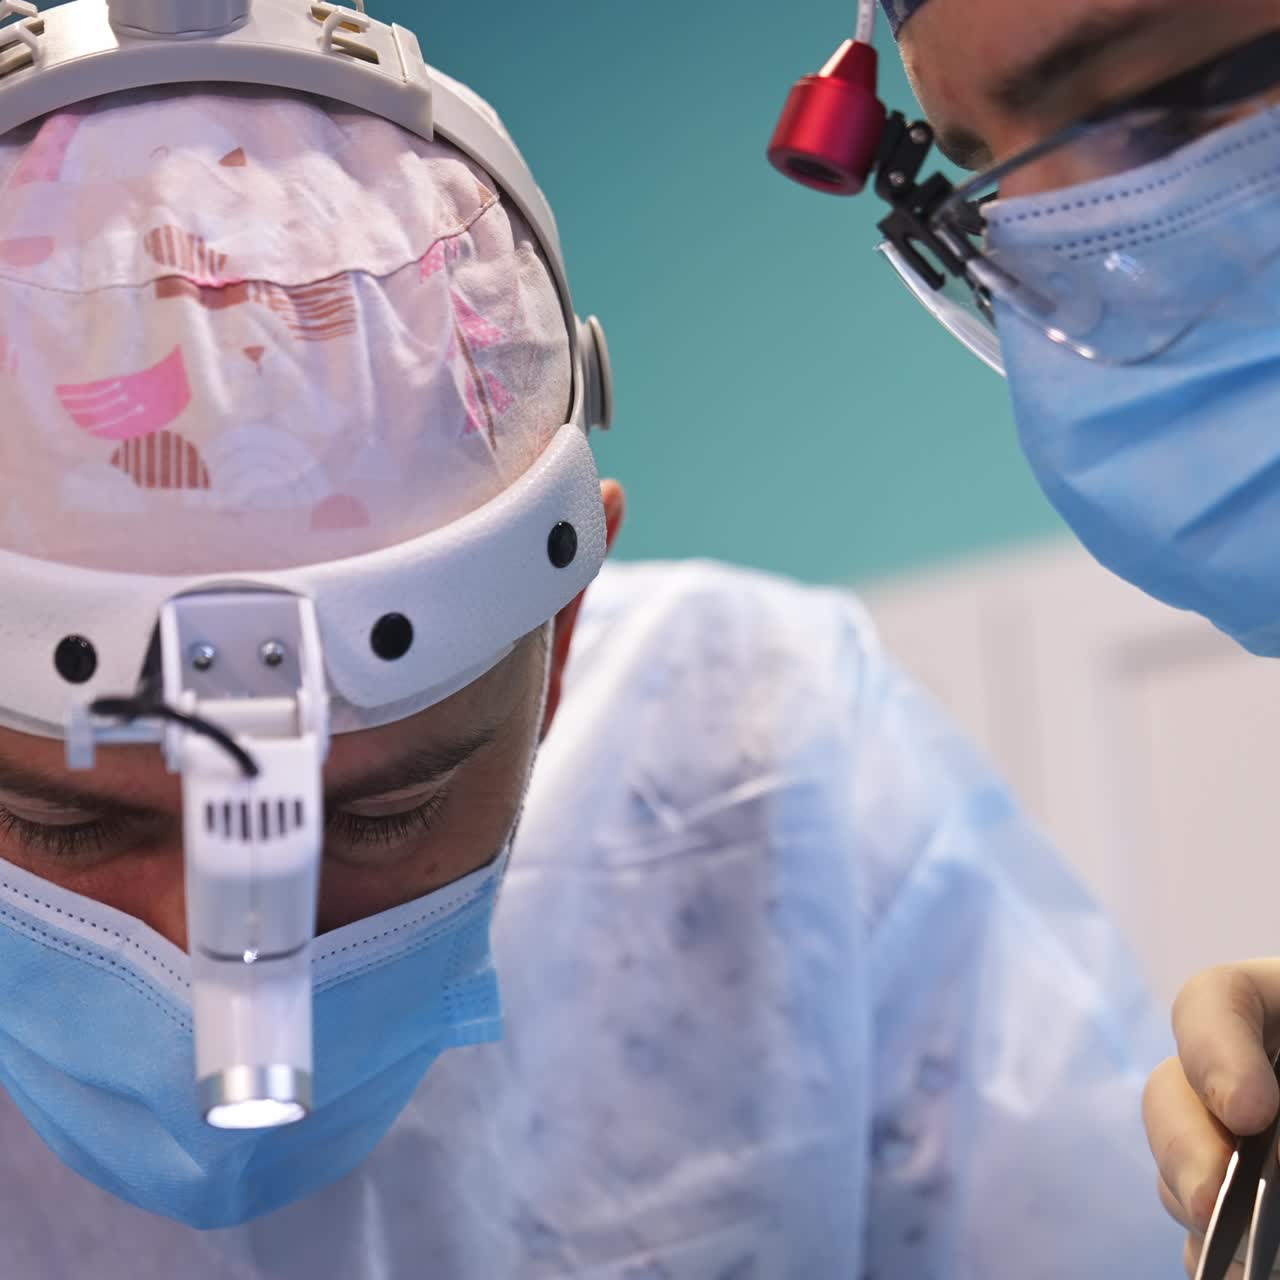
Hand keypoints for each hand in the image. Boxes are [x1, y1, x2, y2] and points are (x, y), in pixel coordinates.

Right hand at [1144, 961, 1279, 1276]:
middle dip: (1185, 1149)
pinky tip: (1239, 1272)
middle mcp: (1245, 1069)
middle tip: (1213, 1205)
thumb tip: (1265, 1151)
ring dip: (1195, 1207)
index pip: (1213, 999)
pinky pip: (1197, 1228)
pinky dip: (1209, 1252)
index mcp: (1279, 1009)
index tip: (1251, 1111)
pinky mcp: (1234, 1201)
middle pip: (1171, 1089)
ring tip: (1243, 1260)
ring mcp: (1232, 1138)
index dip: (1213, 1047)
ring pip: (1176, 1164)